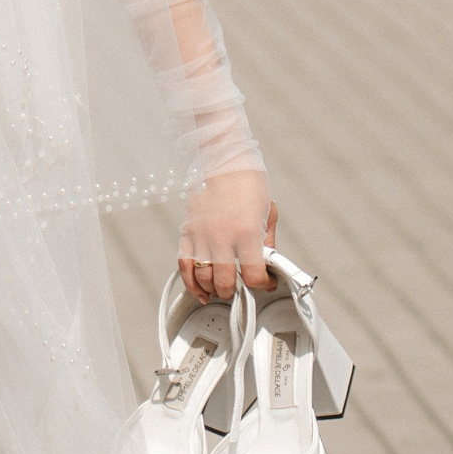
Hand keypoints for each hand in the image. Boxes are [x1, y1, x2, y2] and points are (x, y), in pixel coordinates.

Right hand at [178, 170, 275, 303]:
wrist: (224, 161)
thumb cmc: (249, 183)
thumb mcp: (268, 213)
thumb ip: (267, 243)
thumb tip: (268, 266)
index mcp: (246, 232)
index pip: (253, 274)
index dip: (263, 284)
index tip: (267, 283)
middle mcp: (222, 237)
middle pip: (224, 282)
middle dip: (235, 292)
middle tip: (241, 288)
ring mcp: (202, 235)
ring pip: (203, 278)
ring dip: (214, 290)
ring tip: (223, 289)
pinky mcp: (188, 232)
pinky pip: (184, 266)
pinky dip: (191, 283)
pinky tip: (200, 291)